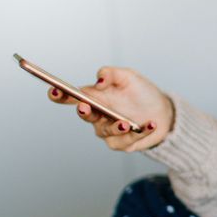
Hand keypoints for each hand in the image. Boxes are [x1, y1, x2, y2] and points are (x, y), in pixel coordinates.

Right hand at [48, 66, 173, 151]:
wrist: (163, 111)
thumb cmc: (141, 93)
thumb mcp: (128, 77)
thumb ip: (111, 74)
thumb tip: (98, 80)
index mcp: (95, 97)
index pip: (72, 96)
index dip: (60, 95)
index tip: (54, 91)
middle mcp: (98, 115)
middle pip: (85, 115)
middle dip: (84, 112)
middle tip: (85, 107)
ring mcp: (108, 130)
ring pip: (106, 131)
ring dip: (116, 127)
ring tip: (127, 123)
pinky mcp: (122, 143)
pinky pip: (126, 140)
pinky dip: (139, 132)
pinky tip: (150, 124)